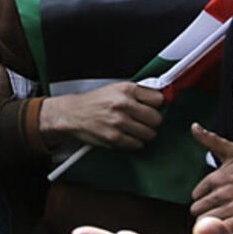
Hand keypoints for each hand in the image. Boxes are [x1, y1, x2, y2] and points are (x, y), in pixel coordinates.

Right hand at [39, 82, 163, 150]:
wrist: (72, 114)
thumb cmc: (94, 102)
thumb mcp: (116, 89)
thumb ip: (138, 93)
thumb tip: (161, 99)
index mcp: (126, 89)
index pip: (159, 99)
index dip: (157, 105)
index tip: (153, 108)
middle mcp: (123, 104)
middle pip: (156, 119)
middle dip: (152, 121)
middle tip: (144, 121)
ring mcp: (119, 122)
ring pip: (149, 134)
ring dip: (144, 134)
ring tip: (134, 129)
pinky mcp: (114, 138)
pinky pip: (137, 144)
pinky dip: (134, 142)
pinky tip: (126, 136)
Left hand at [189, 123, 232, 231]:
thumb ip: (210, 140)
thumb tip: (194, 126)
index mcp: (218, 176)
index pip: (196, 194)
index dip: (203, 197)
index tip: (214, 196)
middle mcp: (223, 192)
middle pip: (198, 209)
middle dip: (205, 210)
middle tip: (217, 209)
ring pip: (207, 221)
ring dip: (212, 222)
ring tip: (223, 219)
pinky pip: (222, 230)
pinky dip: (221, 231)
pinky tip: (229, 229)